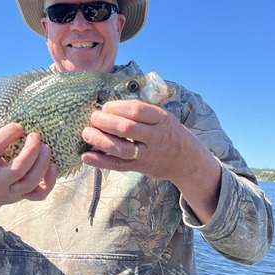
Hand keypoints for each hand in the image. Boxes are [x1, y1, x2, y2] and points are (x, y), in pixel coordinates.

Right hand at [0, 123, 56, 244]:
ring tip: (46, 148)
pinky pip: (40, 194)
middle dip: (31, 150)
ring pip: (31, 182)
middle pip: (18, 168)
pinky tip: (53, 166)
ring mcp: (11, 193)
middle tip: (35, 136)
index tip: (18, 126)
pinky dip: (50, 181)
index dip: (7, 134)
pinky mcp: (22, 198)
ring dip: (42, 163)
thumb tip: (19, 124)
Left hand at [81, 100, 220, 223]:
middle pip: (127, 129)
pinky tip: (86, 156)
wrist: (188, 161)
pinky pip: (118, 165)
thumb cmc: (170, 134)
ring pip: (121, 148)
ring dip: (100, 140)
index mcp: (162, 119)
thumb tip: (110, 107)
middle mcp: (156, 137)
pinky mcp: (141, 168)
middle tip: (93, 117)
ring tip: (86, 133)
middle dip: (105, 122)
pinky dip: (100, 161)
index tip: (105, 106)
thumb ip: (142, 112)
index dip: (117, 107)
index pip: (137, 110)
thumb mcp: (164, 117)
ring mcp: (148, 154)